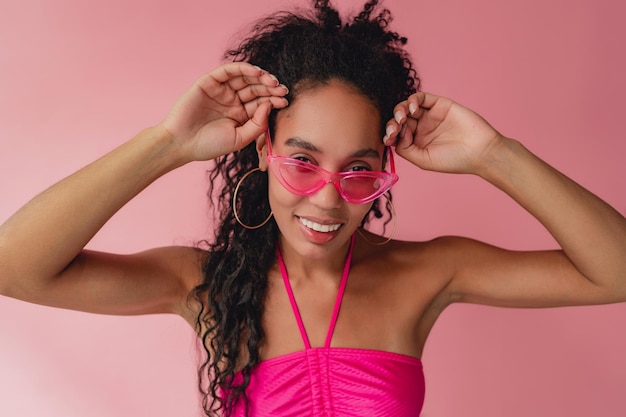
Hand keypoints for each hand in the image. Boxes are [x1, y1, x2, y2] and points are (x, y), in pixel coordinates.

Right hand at [159, 62, 288, 161]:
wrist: (181, 143)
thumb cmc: (208, 145)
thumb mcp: (240, 138)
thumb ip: (257, 124)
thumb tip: (269, 105)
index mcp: (240, 115)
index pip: (261, 103)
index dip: (274, 100)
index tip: (286, 101)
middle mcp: (232, 100)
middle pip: (256, 89)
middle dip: (270, 88)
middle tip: (282, 90)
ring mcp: (222, 90)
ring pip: (245, 78)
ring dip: (260, 77)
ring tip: (272, 81)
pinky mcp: (210, 82)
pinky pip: (229, 71)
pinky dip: (243, 68)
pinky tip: (257, 72)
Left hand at [383, 92, 504, 174]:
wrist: (480, 151)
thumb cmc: (454, 160)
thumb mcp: (424, 160)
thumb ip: (405, 149)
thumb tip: (396, 134)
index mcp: (416, 143)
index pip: (396, 134)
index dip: (389, 134)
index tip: (388, 139)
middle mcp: (421, 128)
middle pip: (399, 120)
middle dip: (392, 124)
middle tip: (393, 130)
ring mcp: (430, 116)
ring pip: (407, 107)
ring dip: (399, 110)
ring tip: (402, 118)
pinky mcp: (439, 104)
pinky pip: (421, 97)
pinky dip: (412, 100)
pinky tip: (412, 110)